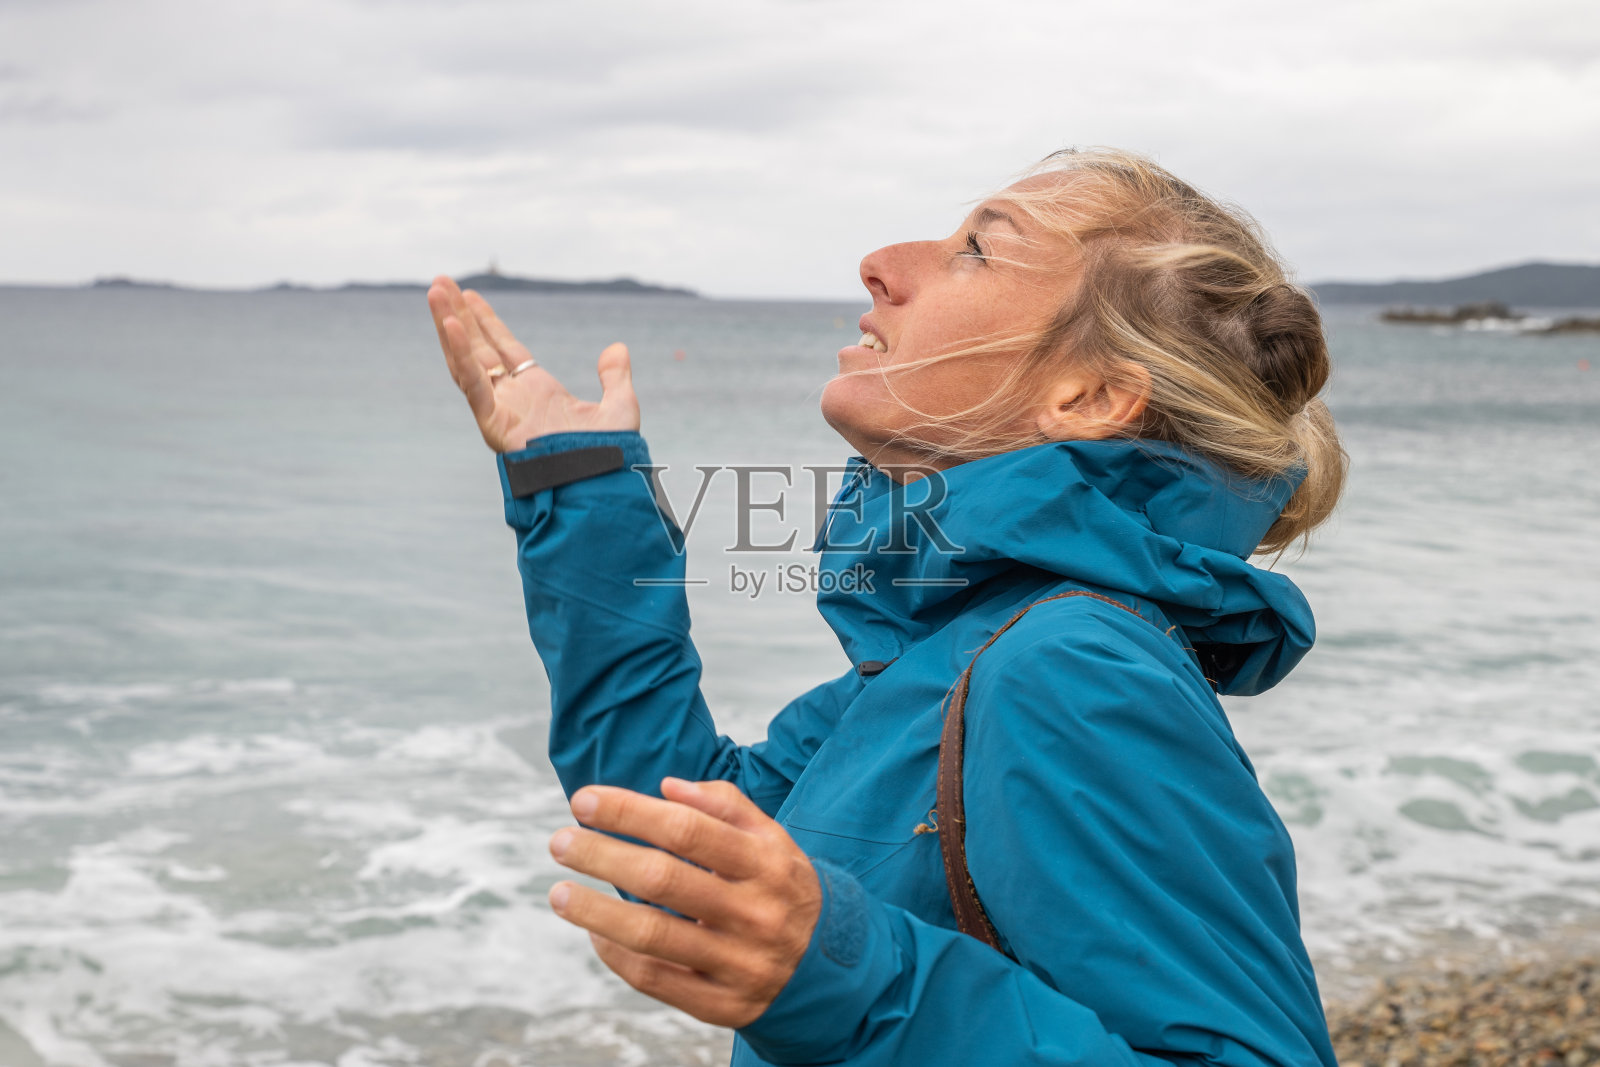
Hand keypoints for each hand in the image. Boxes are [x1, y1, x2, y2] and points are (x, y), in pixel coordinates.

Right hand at [426, 275, 639, 452]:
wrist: (601, 481)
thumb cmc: (609, 455)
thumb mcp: (619, 406)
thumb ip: (615, 377)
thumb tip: (617, 348)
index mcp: (537, 393)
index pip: (504, 350)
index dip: (487, 322)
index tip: (470, 296)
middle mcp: (513, 399)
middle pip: (478, 349)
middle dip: (459, 316)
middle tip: (440, 283)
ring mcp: (500, 411)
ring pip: (466, 362)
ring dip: (449, 326)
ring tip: (435, 291)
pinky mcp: (493, 423)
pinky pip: (473, 385)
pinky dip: (461, 356)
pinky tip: (451, 325)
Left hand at [547, 778, 822, 1028]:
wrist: (825, 966)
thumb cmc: (779, 886)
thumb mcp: (772, 838)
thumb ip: (725, 804)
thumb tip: (667, 786)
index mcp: (767, 863)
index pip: (687, 829)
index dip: (630, 811)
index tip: (584, 801)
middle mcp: (755, 913)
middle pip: (663, 880)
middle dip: (601, 856)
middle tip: (561, 841)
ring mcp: (739, 963)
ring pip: (652, 935)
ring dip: (594, 911)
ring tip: (558, 892)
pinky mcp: (721, 1004)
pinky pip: (654, 979)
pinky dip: (616, 954)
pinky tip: (595, 932)